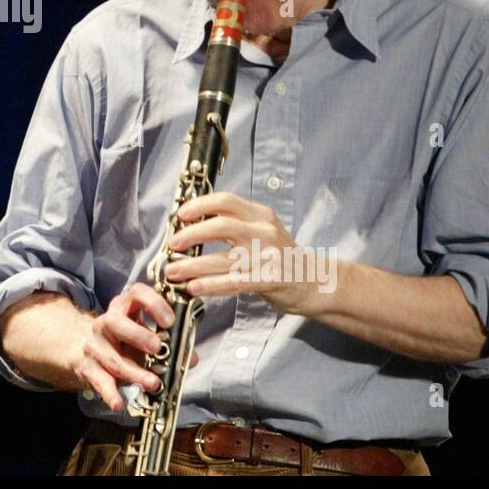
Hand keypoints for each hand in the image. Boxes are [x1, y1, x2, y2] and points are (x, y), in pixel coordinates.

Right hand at [69, 282, 199, 412]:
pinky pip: (99, 381)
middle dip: (138, 335)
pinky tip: (119, 404)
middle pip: (116, 322)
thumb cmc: (122, 341)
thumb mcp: (144, 335)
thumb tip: (192, 358)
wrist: (82, 349)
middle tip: (158, 348)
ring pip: (112, 357)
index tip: (170, 321)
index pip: (136, 294)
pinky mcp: (87, 367)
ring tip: (153, 383)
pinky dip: (110, 394)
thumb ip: (170, 344)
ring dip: (134, 372)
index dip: (154, 304)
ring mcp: (94, 345)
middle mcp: (106, 323)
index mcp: (124, 308)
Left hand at [163, 191, 325, 315]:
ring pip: (223, 258)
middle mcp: (265, 231)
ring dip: (192, 266)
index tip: (181, 214)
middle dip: (191, 235)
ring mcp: (268, 256)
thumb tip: (193, 223)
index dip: (199, 205)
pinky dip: (211, 285)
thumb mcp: (263, 230)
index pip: (226, 201)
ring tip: (173, 272)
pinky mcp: (270, 279)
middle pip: (221, 226)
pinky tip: (194, 287)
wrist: (315, 281)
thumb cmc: (281, 257)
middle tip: (173, 245)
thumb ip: (236, 223)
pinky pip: (234, 281)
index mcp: (261, 215)